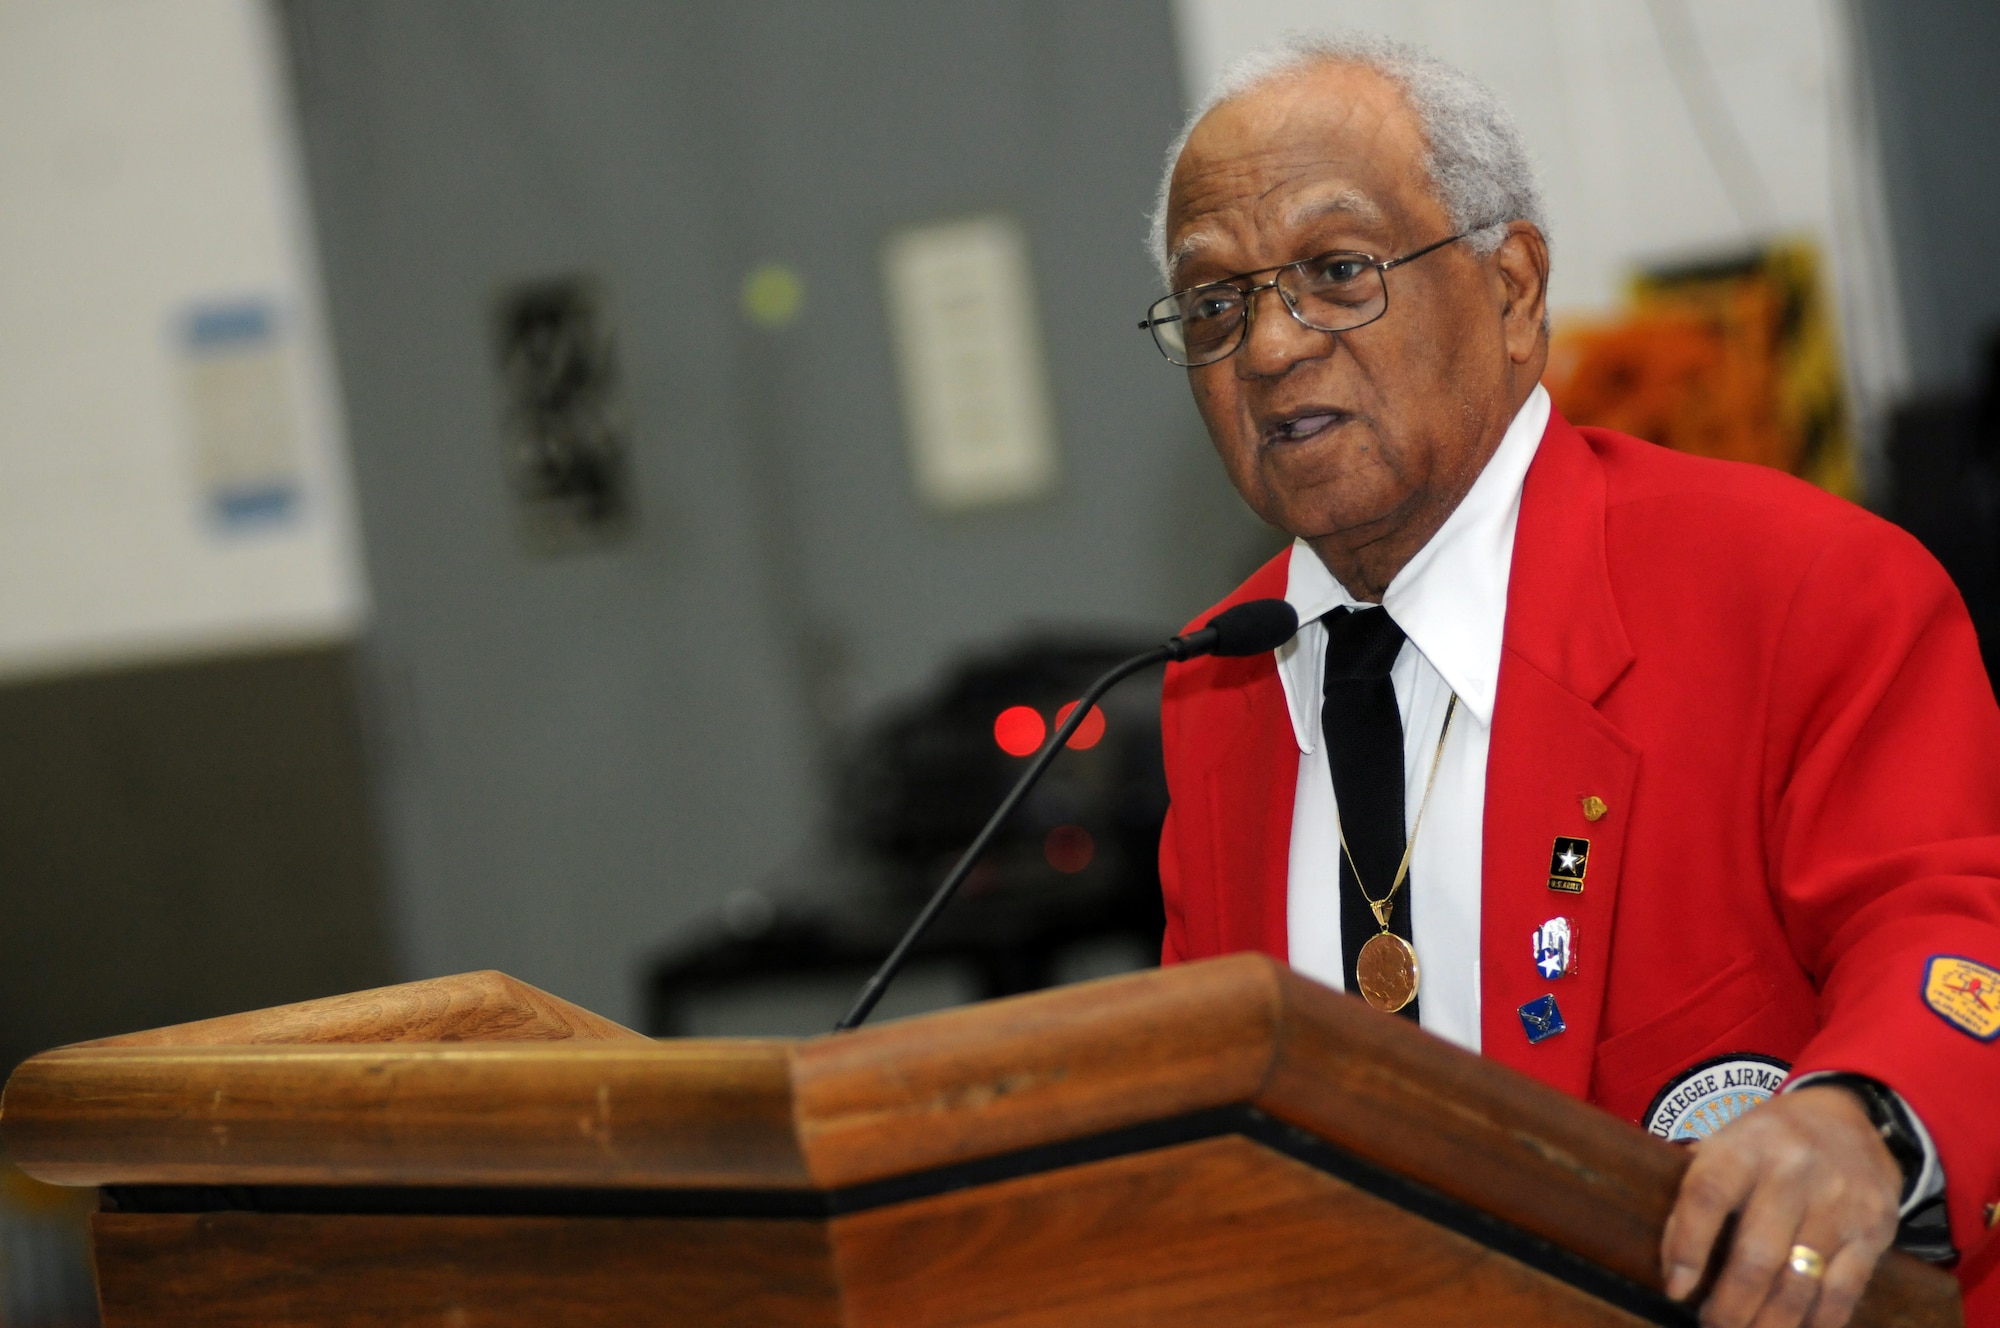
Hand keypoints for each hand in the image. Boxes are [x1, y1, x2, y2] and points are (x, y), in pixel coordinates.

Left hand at [1661, 1085, 1901, 1327]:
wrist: (1849, 1116)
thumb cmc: (1768, 1142)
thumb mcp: (1727, 1144)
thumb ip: (1700, 1193)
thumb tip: (1673, 1266)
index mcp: (1744, 1146)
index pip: (1706, 1196)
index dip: (1686, 1246)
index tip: (1676, 1289)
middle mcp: (1792, 1171)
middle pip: (1756, 1255)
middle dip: (1730, 1306)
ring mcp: (1838, 1201)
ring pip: (1799, 1282)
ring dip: (1770, 1322)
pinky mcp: (1874, 1229)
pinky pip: (1843, 1290)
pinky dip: (1818, 1322)